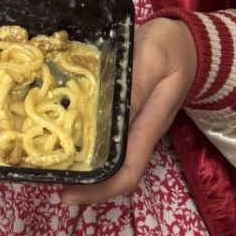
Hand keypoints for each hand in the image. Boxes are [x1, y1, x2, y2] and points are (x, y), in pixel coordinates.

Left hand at [60, 17, 196, 205]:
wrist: (188, 40)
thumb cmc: (171, 47)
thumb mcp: (152, 59)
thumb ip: (135, 86)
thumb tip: (111, 115)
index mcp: (149, 124)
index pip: (128, 171)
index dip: (100, 190)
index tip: (68, 195)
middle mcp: (140, 131)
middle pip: (114, 171)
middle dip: (84, 182)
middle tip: (47, 176)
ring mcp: (134, 123)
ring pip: (109, 155)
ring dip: (82, 162)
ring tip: (49, 158)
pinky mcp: (127, 110)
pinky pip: (105, 132)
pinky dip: (83, 136)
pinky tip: (62, 127)